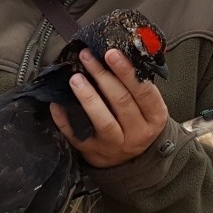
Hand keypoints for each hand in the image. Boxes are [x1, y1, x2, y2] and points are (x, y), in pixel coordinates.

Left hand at [50, 48, 169, 167]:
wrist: (130, 159)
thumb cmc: (137, 122)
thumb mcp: (147, 107)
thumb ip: (136, 85)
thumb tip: (113, 55)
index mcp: (154, 117)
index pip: (144, 92)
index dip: (127, 71)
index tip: (111, 53)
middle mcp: (137, 132)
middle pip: (121, 101)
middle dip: (103, 76)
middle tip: (87, 57)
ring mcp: (115, 144)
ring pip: (102, 120)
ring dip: (87, 97)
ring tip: (75, 78)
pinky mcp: (94, 152)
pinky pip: (77, 135)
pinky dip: (65, 119)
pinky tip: (57, 104)